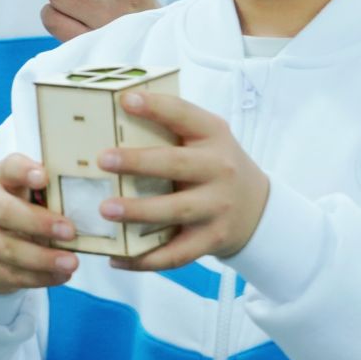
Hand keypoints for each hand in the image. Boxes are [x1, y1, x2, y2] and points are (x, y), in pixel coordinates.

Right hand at [0, 154, 79, 293]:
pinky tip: (62, 275)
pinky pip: (15, 274)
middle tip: (70, 231)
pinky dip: (41, 277)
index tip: (44, 177)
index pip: (8, 168)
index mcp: (3, 180)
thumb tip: (97, 195)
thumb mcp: (32, 195)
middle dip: (38, 222)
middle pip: (4, 211)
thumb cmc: (23, 212)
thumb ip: (54, 192)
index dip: (23, 171)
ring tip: (72, 262)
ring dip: (43, 257)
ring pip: (9, 248)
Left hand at [100, 90, 269, 271]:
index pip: (184, 115)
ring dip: (138, 211)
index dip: (156, 107)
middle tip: (103, 160)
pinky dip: (145, 260)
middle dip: (138, 162)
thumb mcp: (204, 138)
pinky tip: (116, 258)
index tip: (125, 100)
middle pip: (177, 164)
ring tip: (105, 209)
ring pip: (176, 211)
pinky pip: (176, 254)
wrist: (257, 208)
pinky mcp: (211, 240)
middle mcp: (219, 169)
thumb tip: (109, 116)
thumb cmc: (212, 165)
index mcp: (213, 135)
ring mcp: (217, 207)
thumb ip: (170, 127)